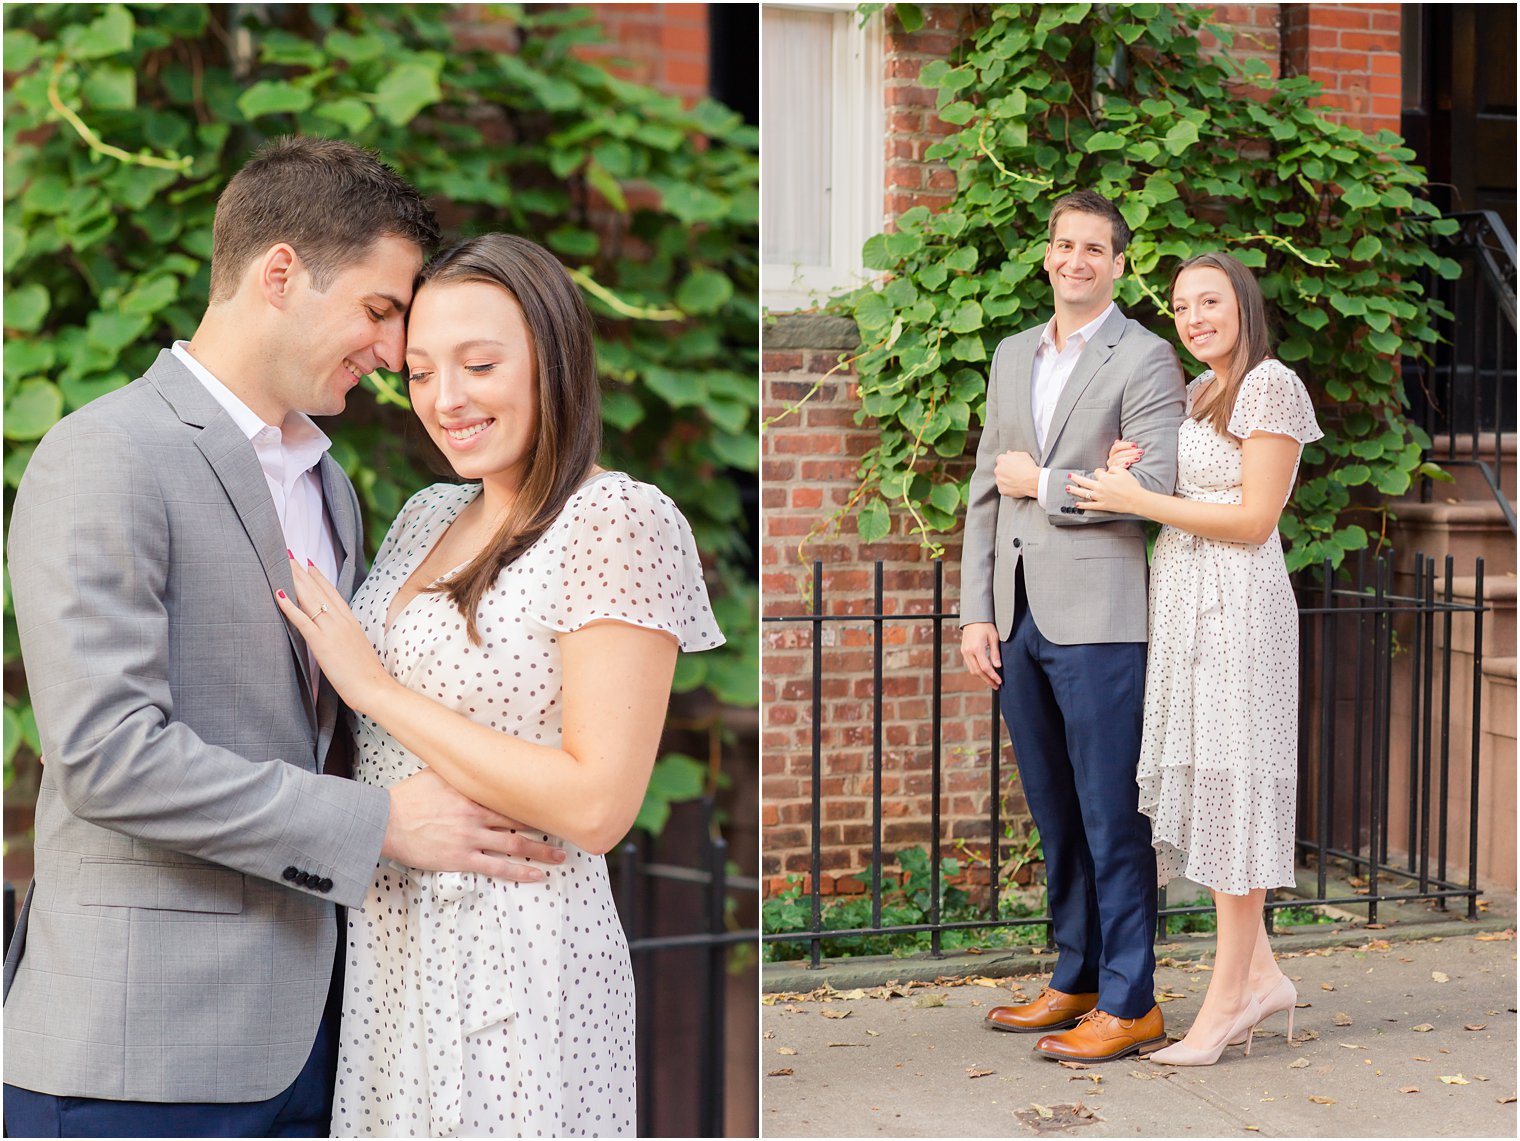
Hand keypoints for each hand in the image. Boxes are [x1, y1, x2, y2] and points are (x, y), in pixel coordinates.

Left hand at [274, 554, 396, 714]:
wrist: (374, 687)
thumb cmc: (366, 674)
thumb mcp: (356, 648)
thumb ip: (345, 636)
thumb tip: (335, 634)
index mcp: (350, 620)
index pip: (331, 592)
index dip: (318, 576)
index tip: (307, 562)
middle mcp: (341, 619)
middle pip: (318, 589)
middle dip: (301, 570)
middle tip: (287, 552)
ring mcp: (331, 629)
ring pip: (310, 598)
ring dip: (294, 579)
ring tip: (282, 562)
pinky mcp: (322, 642)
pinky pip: (303, 620)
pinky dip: (289, 605)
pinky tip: (278, 593)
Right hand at [383, 768, 566, 880]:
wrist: (384, 822)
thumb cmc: (408, 797)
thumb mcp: (436, 773)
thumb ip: (460, 770)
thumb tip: (475, 756)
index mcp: (473, 790)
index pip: (513, 793)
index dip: (536, 798)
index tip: (555, 799)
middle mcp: (477, 813)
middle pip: (521, 818)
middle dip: (547, 824)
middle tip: (568, 828)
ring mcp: (471, 837)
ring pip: (515, 843)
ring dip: (541, 850)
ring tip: (560, 856)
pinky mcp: (461, 858)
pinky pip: (498, 867)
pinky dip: (520, 871)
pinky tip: (537, 875)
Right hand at [959, 622, 1001, 688]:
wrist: (973, 617)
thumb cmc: (986, 625)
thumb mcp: (994, 638)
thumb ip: (995, 653)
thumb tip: (998, 667)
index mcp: (977, 648)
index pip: (985, 667)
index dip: (993, 676)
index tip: (1000, 681)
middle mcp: (968, 651)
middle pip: (978, 672)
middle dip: (987, 680)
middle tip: (996, 686)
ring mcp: (964, 652)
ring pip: (972, 670)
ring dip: (982, 677)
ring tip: (991, 681)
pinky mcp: (963, 651)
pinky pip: (970, 665)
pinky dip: (977, 671)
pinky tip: (985, 673)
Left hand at [994, 450, 1039, 497]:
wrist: (1032, 481)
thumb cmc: (1029, 467)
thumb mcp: (1024, 455)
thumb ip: (1014, 453)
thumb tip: (1009, 453)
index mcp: (1002, 459)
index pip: (1000, 459)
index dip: (1006, 462)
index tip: (1011, 465)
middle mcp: (998, 469)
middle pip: (999, 470)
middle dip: (1005, 471)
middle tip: (1015, 474)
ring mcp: (999, 480)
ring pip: (1000, 480)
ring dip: (1006, 480)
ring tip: (1016, 481)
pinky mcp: (1001, 490)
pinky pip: (1003, 489)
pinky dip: (1008, 488)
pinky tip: (1016, 487)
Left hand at [1067, 465, 1143, 513]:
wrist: (1136, 499)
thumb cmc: (1131, 485)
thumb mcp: (1123, 471)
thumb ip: (1113, 468)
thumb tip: (1107, 471)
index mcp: (1104, 478)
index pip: (1097, 472)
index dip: (1100, 471)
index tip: (1103, 473)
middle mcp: (1099, 487)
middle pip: (1084, 481)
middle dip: (1076, 478)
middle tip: (1069, 476)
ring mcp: (1099, 497)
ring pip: (1083, 493)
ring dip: (1074, 490)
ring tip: (1067, 488)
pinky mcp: (1102, 505)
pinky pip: (1090, 506)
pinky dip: (1083, 505)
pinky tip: (1076, 504)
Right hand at [1106, 438, 1142, 472]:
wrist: (1129, 477)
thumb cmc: (1130, 461)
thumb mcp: (1128, 453)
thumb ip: (1124, 447)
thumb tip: (1117, 440)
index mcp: (1113, 453)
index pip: (1116, 447)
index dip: (1125, 445)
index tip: (1135, 445)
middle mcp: (1111, 460)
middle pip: (1118, 454)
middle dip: (1130, 452)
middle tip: (1140, 452)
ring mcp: (1112, 467)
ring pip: (1118, 461)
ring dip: (1129, 458)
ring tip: (1138, 458)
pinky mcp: (1115, 473)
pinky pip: (1118, 469)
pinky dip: (1123, 465)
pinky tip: (1129, 464)